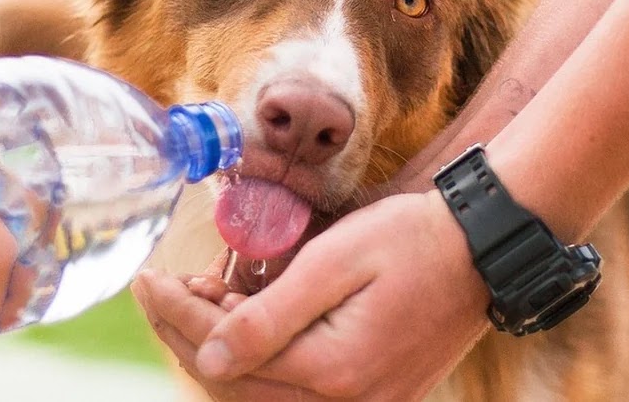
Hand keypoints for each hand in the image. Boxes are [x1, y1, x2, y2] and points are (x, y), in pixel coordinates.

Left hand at [134, 192, 490, 400]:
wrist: (483, 249)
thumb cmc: (412, 241)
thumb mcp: (337, 261)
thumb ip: (271, 315)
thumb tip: (208, 360)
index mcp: (335, 369)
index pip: (228, 353)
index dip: (177, 316)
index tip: (146, 278)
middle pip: (238, 383)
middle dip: (187, 334)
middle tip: (161, 288)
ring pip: (262, 393)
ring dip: (221, 349)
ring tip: (199, 297)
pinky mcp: (372, 395)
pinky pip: (295, 390)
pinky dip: (260, 358)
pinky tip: (246, 318)